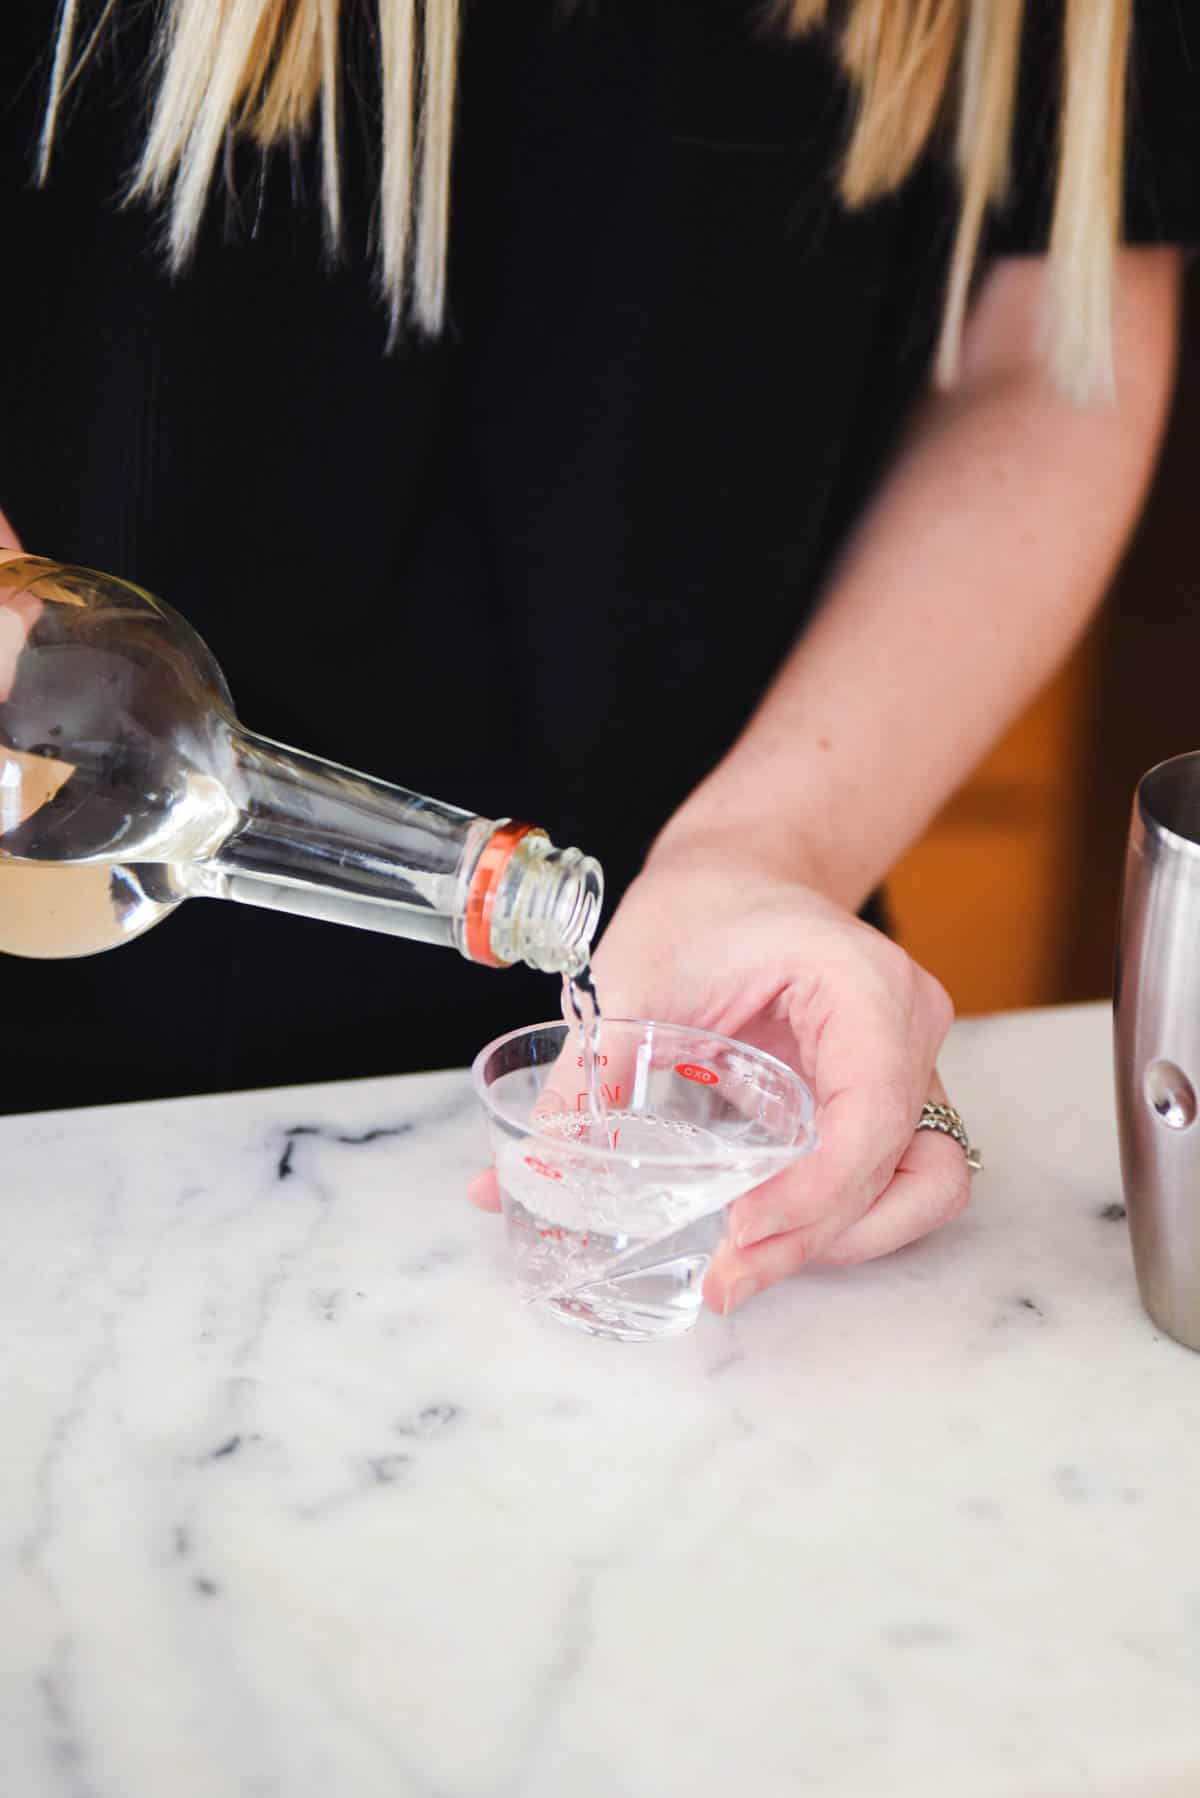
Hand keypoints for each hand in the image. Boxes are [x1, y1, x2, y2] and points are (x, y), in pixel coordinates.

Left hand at [470, 835, 970, 1314]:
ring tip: (747, 1268)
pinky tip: (776, 1235)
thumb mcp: (636, 979)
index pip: (871, 1110)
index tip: (741, 1229)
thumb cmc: (700, 907)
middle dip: (811, 1234)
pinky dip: (846, 1219)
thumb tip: (503, 1182)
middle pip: (894, 1165)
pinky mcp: (892, 1097)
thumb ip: (585, 1081)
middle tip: (726, 1279)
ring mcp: (913, 1065)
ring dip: (841, 1240)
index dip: (816, 1189)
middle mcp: (909, 1027)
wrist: (739, 872)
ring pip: (919, 1187)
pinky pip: (901, 1179)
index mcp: (863, 984)